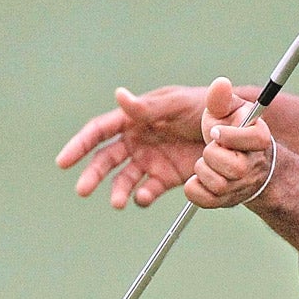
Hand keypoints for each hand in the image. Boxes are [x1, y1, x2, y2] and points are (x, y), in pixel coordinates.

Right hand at [55, 86, 206, 207]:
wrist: (234, 131)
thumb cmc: (204, 107)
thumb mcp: (177, 104)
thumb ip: (147, 107)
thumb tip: (118, 96)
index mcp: (135, 118)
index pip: (100, 130)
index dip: (80, 144)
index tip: (63, 161)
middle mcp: (137, 140)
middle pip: (105, 159)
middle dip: (92, 174)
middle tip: (82, 189)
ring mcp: (149, 160)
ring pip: (123, 179)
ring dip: (117, 191)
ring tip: (119, 202)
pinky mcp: (165, 177)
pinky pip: (147, 190)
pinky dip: (141, 197)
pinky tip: (143, 198)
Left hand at [186, 77, 274, 208]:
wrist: (238, 161)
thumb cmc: (231, 129)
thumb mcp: (227, 110)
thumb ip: (221, 99)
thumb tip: (221, 83)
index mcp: (259, 138)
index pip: (254, 139)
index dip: (231, 136)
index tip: (215, 131)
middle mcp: (254, 165)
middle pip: (235, 167)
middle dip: (213, 155)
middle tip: (209, 148)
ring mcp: (241, 186)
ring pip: (219, 185)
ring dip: (203, 171)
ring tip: (205, 162)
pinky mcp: (225, 201)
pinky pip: (205, 200)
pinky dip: (194, 189)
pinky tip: (196, 178)